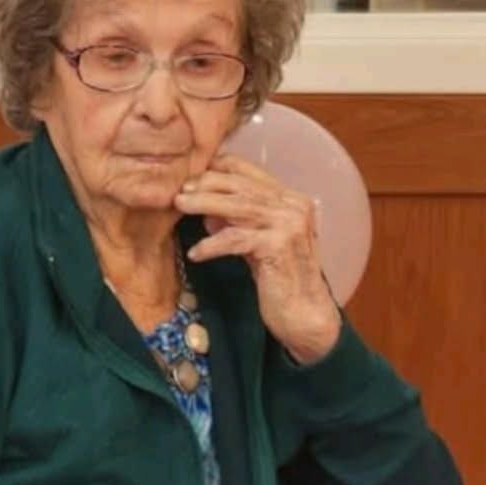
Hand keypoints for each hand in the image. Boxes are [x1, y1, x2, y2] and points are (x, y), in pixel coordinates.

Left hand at [174, 153, 340, 363]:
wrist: (306, 315)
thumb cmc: (281, 281)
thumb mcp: (258, 244)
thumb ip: (239, 223)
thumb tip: (207, 211)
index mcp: (291, 200)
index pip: (250, 170)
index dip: (218, 169)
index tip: (191, 175)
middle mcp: (294, 206)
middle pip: (241, 185)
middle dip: (206, 185)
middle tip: (179, 190)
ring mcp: (289, 225)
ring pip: (237, 207)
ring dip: (203, 204)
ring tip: (179, 206)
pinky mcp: (278, 246)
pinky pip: (235, 239)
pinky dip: (212, 244)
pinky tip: (196, 253)